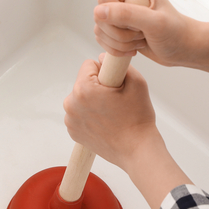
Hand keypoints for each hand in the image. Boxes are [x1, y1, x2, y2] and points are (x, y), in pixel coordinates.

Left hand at [63, 54, 158, 170]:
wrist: (137, 150)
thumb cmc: (138, 119)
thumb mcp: (137, 82)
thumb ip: (118, 64)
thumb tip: (104, 58)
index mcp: (84, 89)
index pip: (89, 65)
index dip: (105, 72)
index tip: (115, 84)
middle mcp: (71, 104)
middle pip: (83, 82)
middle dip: (98, 87)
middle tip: (116, 101)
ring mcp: (71, 120)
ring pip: (81, 98)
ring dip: (93, 101)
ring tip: (112, 113)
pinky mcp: (73, 132)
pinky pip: (79, 114)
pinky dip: (89, 116)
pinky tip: (105, 123)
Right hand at [95, 0, 196, 66]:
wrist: (183, 47)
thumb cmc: (176, 32)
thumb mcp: (154, 23)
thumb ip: (127, 15)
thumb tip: (97, 12)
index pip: (105, 0)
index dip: (117, 19)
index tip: (141, 26)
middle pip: (99, 15)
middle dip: (119, 33)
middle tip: (142, 35)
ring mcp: (118, 7)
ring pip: (99, 28)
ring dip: (119, 42)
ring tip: (140, 40)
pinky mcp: (116, 23)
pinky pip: (101, 37)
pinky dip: (116, 48)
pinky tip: (134, 48)